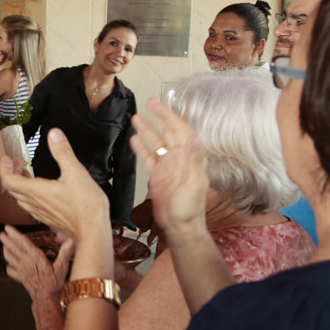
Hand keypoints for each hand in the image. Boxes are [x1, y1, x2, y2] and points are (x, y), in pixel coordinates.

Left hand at [0, 137, 109, 243]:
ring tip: (27, 174)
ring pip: (21, 198)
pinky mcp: (48, 219)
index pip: (9, 180)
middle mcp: (35, 203)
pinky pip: (31, 206)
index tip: (7, 158)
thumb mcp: (76, 172)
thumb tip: (54, 134)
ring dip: (20, 184)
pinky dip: (29, 195)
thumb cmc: (86, 205)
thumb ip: (63, 152)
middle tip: (17, 162)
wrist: (93, 231)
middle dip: (12, 172)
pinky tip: (41, 191)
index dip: (4, 168)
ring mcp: (41, 213)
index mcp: (36, 191)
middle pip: (13, 188)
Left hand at [1, 225, 74, 303]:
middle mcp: (26, 262)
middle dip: (7, 240)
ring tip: (4, 246)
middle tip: (1, 234)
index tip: (7, 228)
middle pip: (14, 248)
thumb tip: (70, 241)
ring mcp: (22, 270)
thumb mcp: (62, 267)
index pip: (23, 242)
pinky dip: (9, 267)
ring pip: (10, 258)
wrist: (45, 298)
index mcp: (35, 257)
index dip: (14, 234)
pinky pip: (11, 271)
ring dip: (6, 251)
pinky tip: (9, 265)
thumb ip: (65, 253)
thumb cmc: (54, 283)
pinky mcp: (21, 279)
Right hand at [130, 98, 208, 237]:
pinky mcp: (158, 176)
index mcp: (190, 157)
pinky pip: (148, 157)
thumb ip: (195, 160)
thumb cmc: (189, 209)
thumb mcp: (194, 183)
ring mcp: (168, 166)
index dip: (170, 116)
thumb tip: (195, 138)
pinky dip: (141, 148)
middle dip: (159, 116)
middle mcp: (179, 159)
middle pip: (168, 131)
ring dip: (147, 129)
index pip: (180, 130)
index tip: (160, 105)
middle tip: (149, 102)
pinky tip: (134, 139)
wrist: (179, 227)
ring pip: (156, 142)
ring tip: (136, 117)